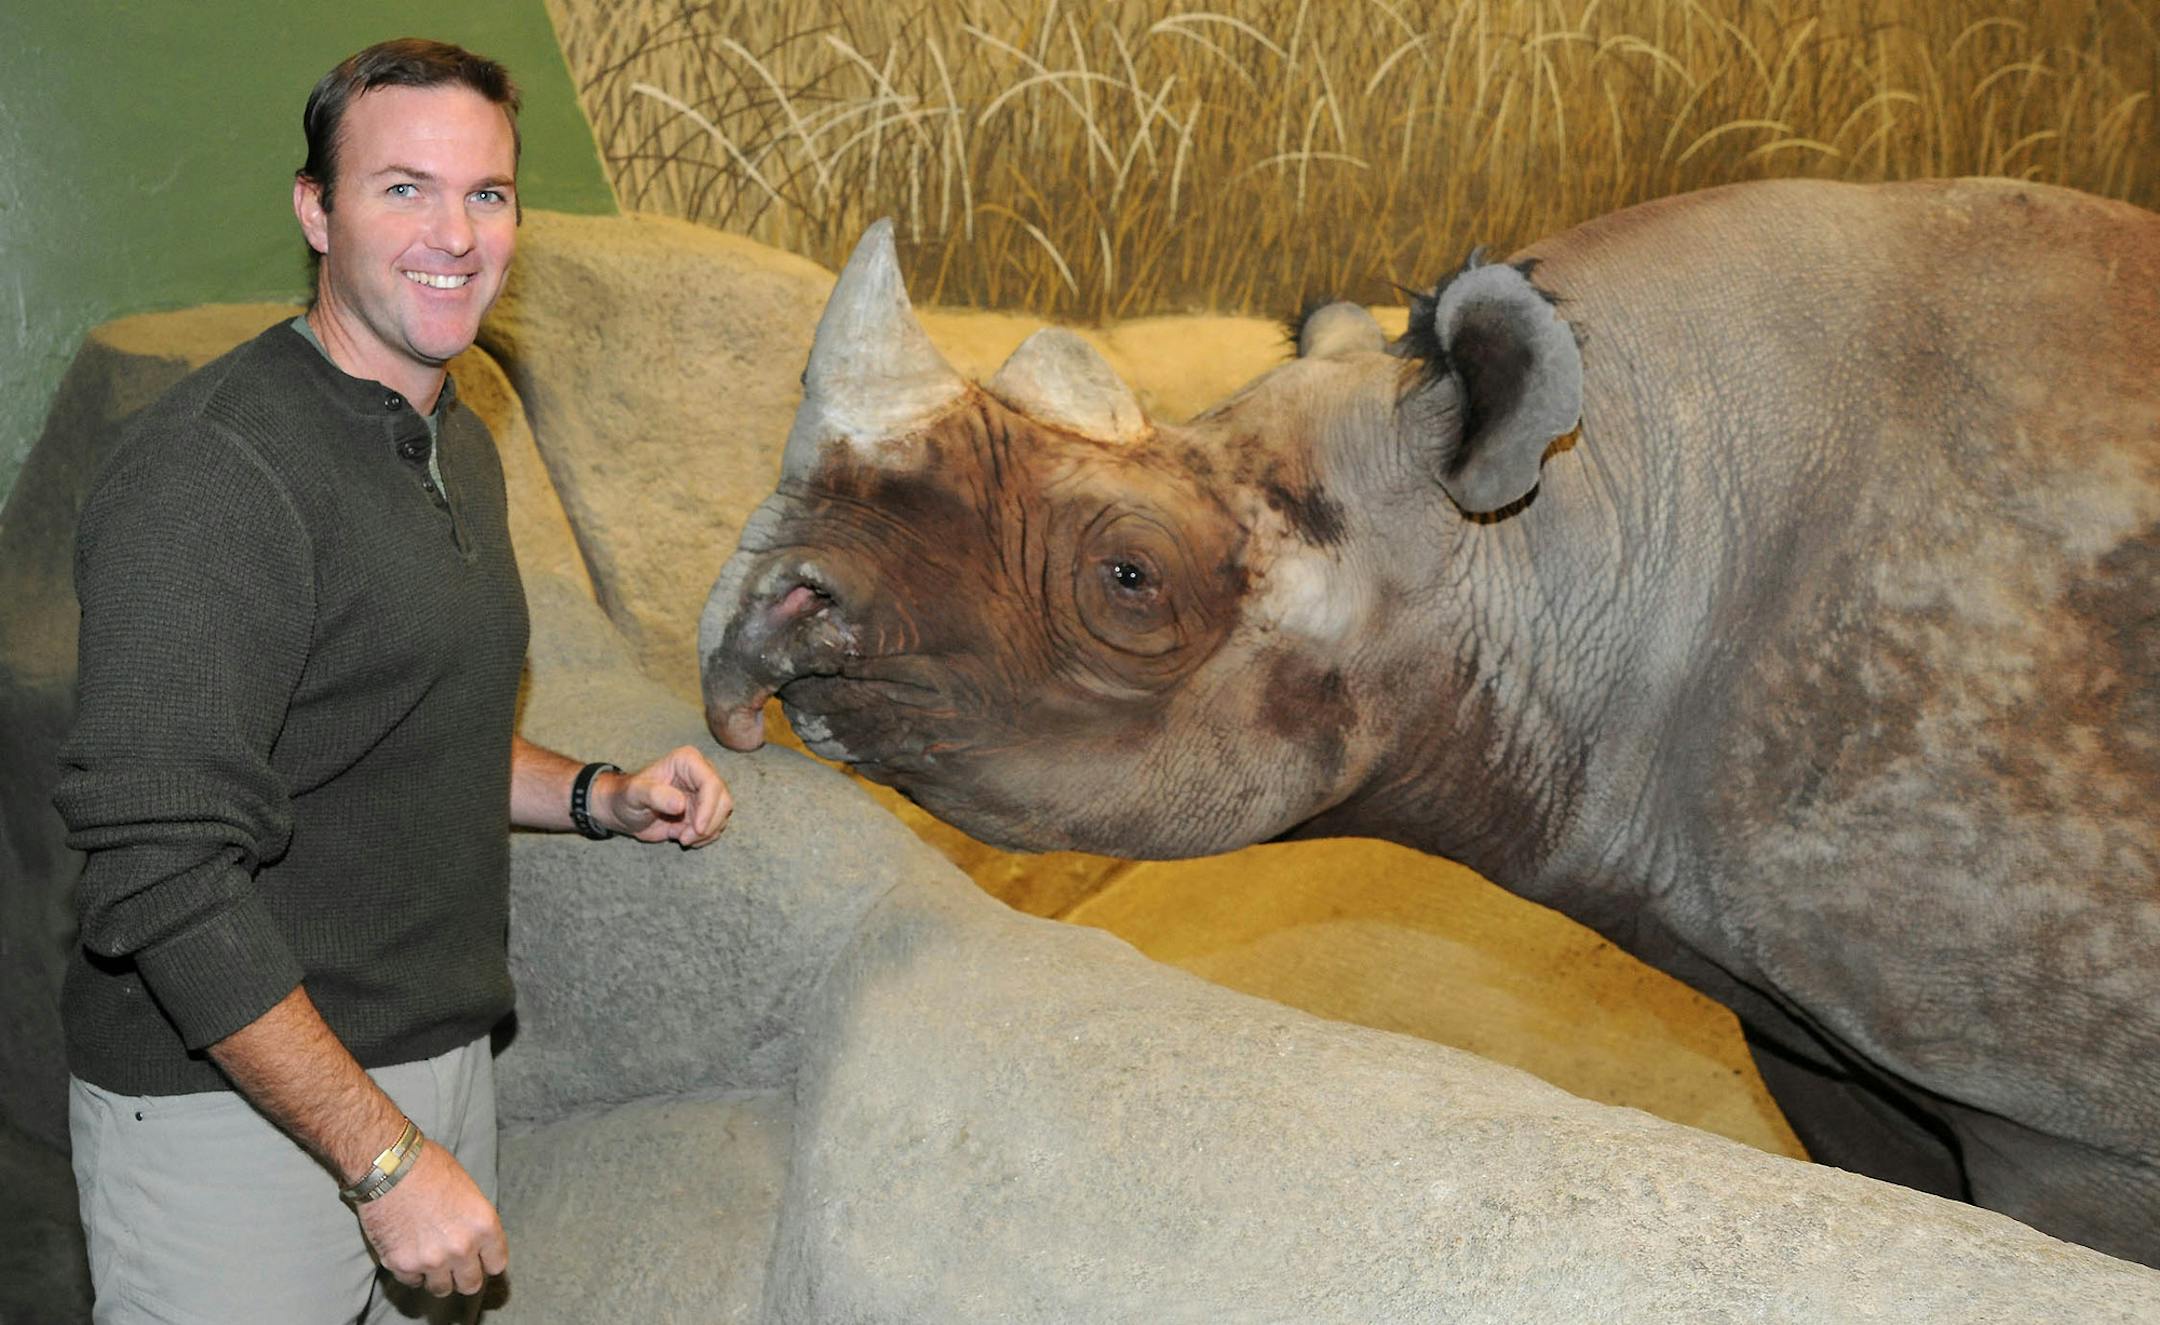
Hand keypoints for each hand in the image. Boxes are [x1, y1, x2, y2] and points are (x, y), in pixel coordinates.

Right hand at [355, 1141, 506, 1296]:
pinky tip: (409, 1253)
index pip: (496, 1264)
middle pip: (471, 1284)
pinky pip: (412, 1282)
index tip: (479, 1258)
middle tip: (454, 1265)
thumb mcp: (468, 1189)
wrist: (388, 1166)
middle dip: (464, 1276)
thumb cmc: (429, 1167)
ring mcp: (431, 1260)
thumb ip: (474, 1220)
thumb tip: (474, 1237)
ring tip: (430, 1260)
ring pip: (442, 1289)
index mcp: (484, 1225)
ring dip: (437, 1277)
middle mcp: (462, 1248)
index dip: (487, 1261)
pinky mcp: (402, 1265)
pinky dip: (411, 1272)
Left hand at [603, 745, 731, 845]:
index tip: (697, 829)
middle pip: (723, 800)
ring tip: (681, 837)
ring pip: (722, 815)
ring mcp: (705, 793)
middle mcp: (701, 774)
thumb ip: (655, 795)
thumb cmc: (626, 797)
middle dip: (708, 824)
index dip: (709, 808)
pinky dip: (704, 837)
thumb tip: (681, 804)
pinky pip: (716, 825)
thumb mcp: (635, 794)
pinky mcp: (705, 809)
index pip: (711, 783)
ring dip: (705, 833)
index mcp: (688, 761)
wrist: (624, 811)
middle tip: (685, 838)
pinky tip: (684, 837)